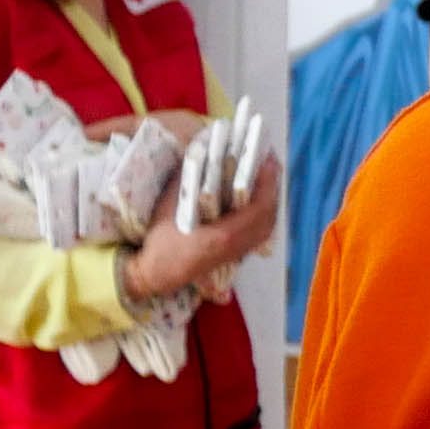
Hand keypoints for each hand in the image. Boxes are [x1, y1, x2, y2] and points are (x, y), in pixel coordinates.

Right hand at [121, 154, 282, 300]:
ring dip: (269, 202)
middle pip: (269, 216)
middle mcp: (237, 245)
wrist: (157, 274)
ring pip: (267, 226)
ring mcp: (239, 253)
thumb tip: (198, 154)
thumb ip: (184, 181)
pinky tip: (255, 200)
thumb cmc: (161, 242)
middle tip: (268, 165)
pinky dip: (263, 214)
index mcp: (225, 235)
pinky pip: (259, 233)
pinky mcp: (235, 255)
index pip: (259, 208)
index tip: (268, 161)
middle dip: (272, 189)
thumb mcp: (168, 208)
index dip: (268, 183)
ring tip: (264, 178)